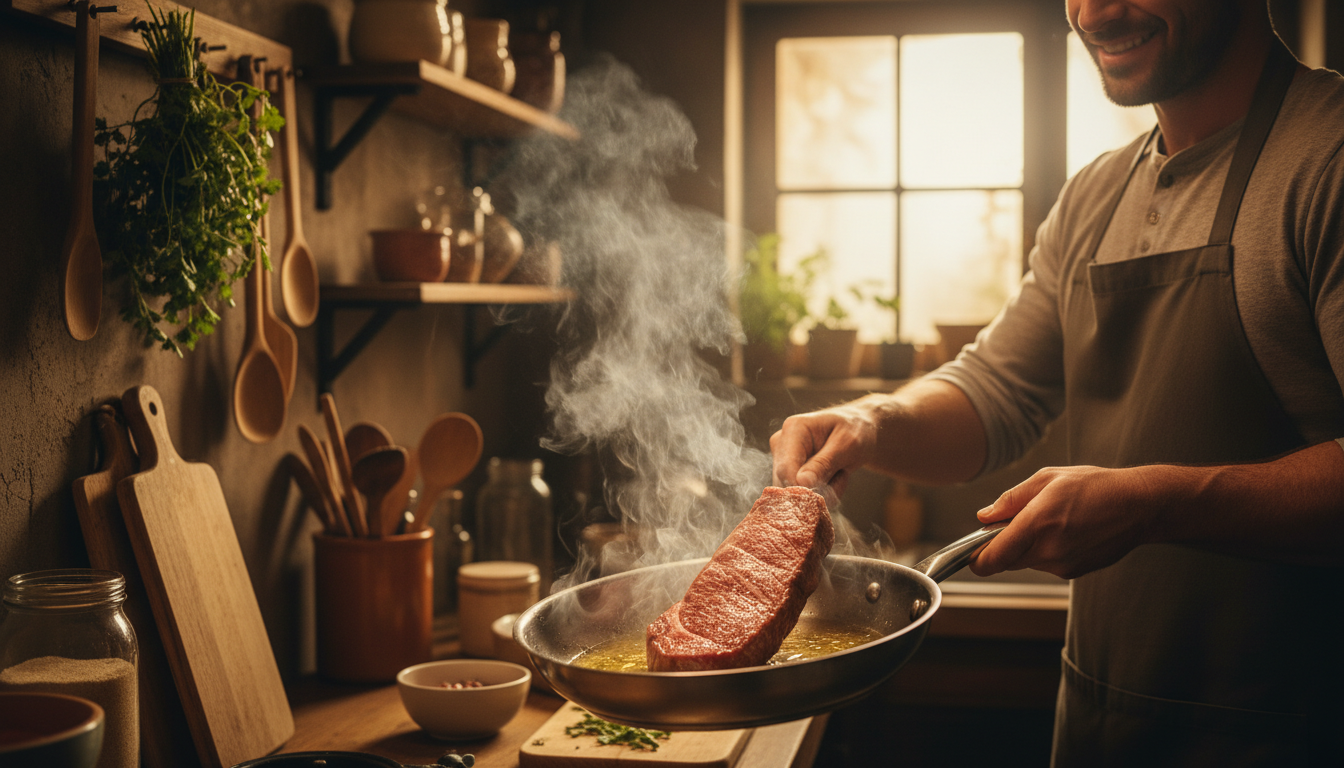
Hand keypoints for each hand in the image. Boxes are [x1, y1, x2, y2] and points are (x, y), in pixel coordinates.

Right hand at [769, 400, 881, 493]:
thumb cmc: (856, 430)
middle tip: (842, 474)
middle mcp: (781, 443)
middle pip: (787, 483)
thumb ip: (824, 463)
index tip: (829, 490)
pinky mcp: (788, 473)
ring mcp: (783, 459)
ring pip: (795, 493)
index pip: (786, 468)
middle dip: (818, 488)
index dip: (803, 487)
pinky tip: (834, 477)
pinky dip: (823, 494)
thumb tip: (801, 482)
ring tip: (840, 472)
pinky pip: (801, 497)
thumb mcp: (847, 444)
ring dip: (823, 492)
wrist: (860, 431)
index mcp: (793, 429)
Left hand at [970, 464, 1161, 579]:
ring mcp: (1063, 565)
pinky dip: (1046, 551)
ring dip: (1026, 547)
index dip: (976, 559)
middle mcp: (1049, 550)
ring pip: (1026, 562)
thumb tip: (984, 517)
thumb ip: (1011, 500)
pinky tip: (1066, 531)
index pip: (993, 557)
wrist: (1139, 506)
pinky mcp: (1074, 572)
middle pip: (1006, 561)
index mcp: (1038, 523)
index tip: (972, 553)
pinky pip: (1046, 564)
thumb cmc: (1095, 487)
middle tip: (1017, 522)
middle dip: (1002, 546)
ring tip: (1051, 521)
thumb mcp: (1048, 479)